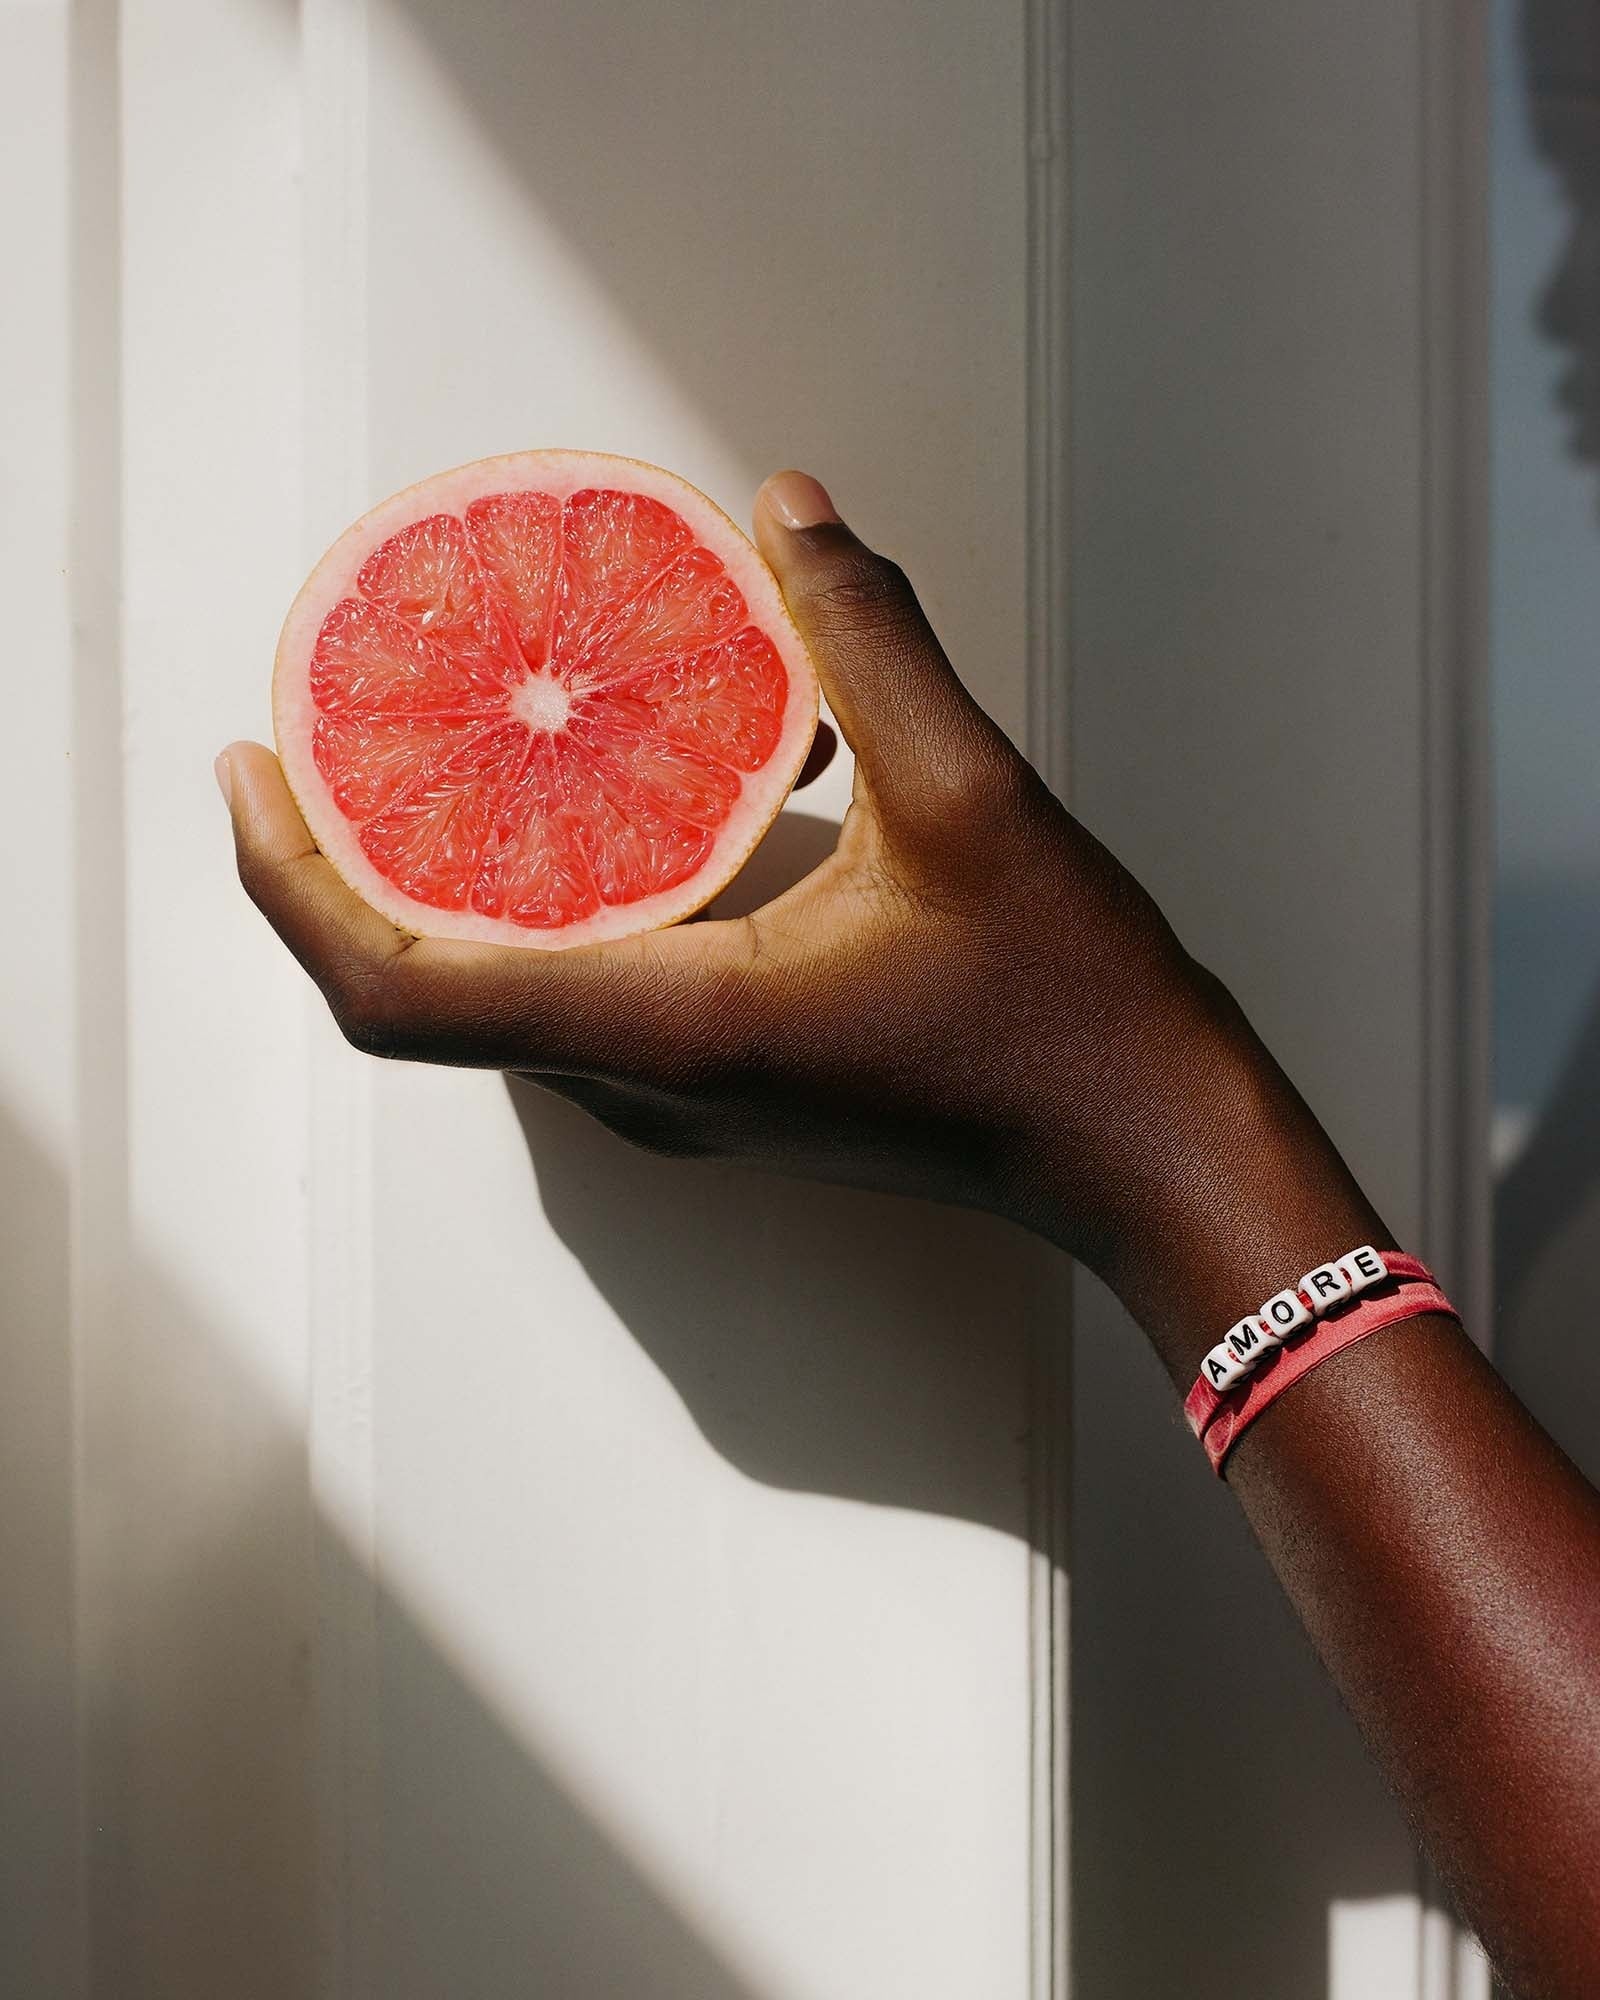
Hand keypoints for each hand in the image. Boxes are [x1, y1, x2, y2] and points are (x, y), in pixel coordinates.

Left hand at [220, 470, 1364, 1356]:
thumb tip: (787, 508)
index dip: (290, 884)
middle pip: (416, 993)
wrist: (1144, 1146)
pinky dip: (531, 904)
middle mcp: (645, 1083)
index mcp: (672, 1030)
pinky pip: (568, 996)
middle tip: (319, 724)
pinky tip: (580, 800)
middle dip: (336, 864)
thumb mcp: (975, 799)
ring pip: (491, 998)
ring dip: (433, 881)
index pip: (400, 989)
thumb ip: (869, 639)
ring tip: (423, 743)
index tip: (248, 768)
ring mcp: (675, 1098)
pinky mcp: (714, 1083)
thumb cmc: (1070, 1012)